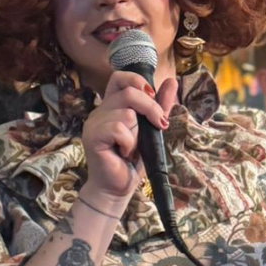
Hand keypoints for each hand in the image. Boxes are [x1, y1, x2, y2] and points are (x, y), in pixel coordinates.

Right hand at [81, 70, 178, 204]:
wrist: (118, 188)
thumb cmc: (132, 160)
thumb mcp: (151, 130)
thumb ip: (160, 106)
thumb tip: (172, 81)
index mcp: (112, 105)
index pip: (120, 77)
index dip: (137, 81)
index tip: (152, 97)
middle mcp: (100, 110)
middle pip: (129, 92)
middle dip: (150, 108)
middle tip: (158, 126)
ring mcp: (94, 123)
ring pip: (127, 114)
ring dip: (137, 135)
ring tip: (130, 148)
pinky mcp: (93, 136)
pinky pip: (119, 129)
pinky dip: (129, 143)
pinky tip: (124, 153)